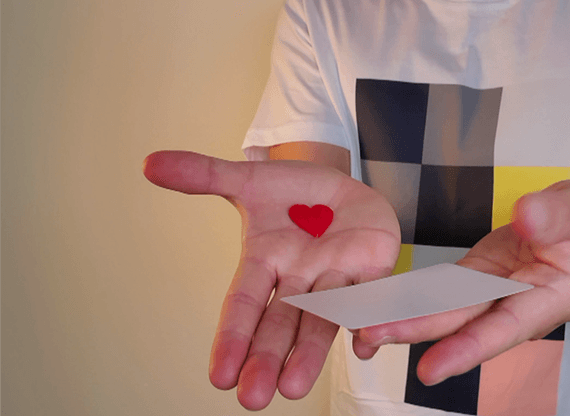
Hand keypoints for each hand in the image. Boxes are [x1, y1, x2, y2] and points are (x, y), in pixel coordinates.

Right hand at [142, 151, 400, 409]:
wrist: (340, 186)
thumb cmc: (293, 194)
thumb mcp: (249, 181)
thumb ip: (204, 175)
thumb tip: (149, 163)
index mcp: (265, 262)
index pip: (244, 304)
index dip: (232, 337)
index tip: (218, 376)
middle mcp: (298, 280)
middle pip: (281, 322)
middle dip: (268, 358)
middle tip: (254, 397)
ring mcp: (336, 277)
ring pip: (324, 317)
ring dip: (311, 352)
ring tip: (294, 387)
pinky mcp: (372, 270)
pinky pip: (372, 296)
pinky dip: (369, 321)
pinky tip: (364, 345)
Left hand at [355, 180, 569, 385]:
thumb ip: (559, 215)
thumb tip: (526, 217)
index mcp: (549, 297)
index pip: (506, 327)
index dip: (469, 348)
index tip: (431, 368)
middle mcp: (514, 304)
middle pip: (462, 324)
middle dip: (415, 332)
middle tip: (368, 337)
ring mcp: (490, 293)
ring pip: (444, 311)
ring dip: (402, 318)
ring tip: (358, 326)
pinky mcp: (473, 278)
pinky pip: (439, 290)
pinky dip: (409, 297)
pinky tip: (376, 302)